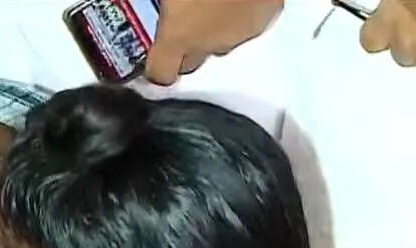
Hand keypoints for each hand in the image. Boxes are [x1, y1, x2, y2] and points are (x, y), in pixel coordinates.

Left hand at [144, 0, 283, 84]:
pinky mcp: (266, 17)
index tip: (149, 59)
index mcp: (179, 33)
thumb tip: (159, 2)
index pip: (162, 72)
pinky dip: (237, 15)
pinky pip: (246, 25)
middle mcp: (211, 43)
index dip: (153, 68)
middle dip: (182, 49)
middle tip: (176, 20)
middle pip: (191, 62)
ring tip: (208, 3)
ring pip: (221, 43)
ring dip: (211, 30)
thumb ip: (151, 2)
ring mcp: (242, 33)